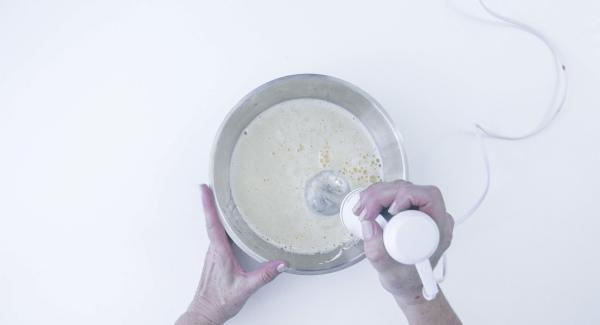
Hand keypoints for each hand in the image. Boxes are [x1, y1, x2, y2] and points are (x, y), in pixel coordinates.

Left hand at [176, 184, 286, 324]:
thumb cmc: (219, 302)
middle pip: (212, 221)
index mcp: (219, 252)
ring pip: (214, 228)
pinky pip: (217, 236)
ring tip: (218, 197)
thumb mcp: (245, 288)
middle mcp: (214, 250)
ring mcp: (214, 254)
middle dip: (211, 202)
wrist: (205, 313)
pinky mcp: (216, 259)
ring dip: (214, 213)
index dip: (208, 204)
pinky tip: (226, 224)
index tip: (204, 188)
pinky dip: (219, 225)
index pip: (212, 223)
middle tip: (211, 184)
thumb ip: (264, 276)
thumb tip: (280, 263)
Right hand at [352, 180, 453, 304]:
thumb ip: (378, 251)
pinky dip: (375, 197)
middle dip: (383, 195)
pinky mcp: (405, 209)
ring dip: (376, 194)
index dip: (408, 196)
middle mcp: (431, 216)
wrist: (404, 282)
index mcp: (438, 228)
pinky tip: (365, 206)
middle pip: (409, 189)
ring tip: (361, 210)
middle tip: (365, 210)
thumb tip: (369, 224)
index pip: (429, 197)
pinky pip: (392, 194)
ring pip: (398, 188)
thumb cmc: (406, 278)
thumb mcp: (389, 270)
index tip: (391, 210)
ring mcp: (418, 211)